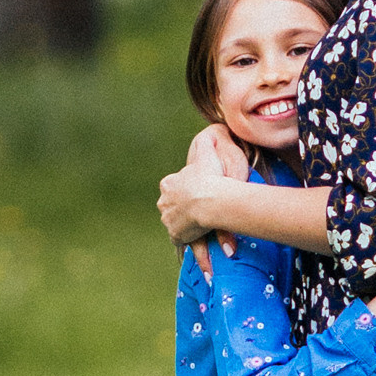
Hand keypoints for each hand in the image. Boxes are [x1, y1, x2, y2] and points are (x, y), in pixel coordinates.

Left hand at [158, 125, 247, 267]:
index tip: (197, 194)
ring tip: (201, 230)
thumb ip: (207, 143)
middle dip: (183, 211)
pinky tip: (198, 243)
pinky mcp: (176, 235)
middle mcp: (164, 202)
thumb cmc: (210, 177)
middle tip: (200, 214)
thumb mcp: (208, 154)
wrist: (210, 199)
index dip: (186, 192)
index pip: (173, 188)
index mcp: (169, 184)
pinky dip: (190, 242)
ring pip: (177, 224)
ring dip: (187, 227)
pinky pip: (182, 240)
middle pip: (173, 207)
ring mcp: (169, 220)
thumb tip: (210, 132)